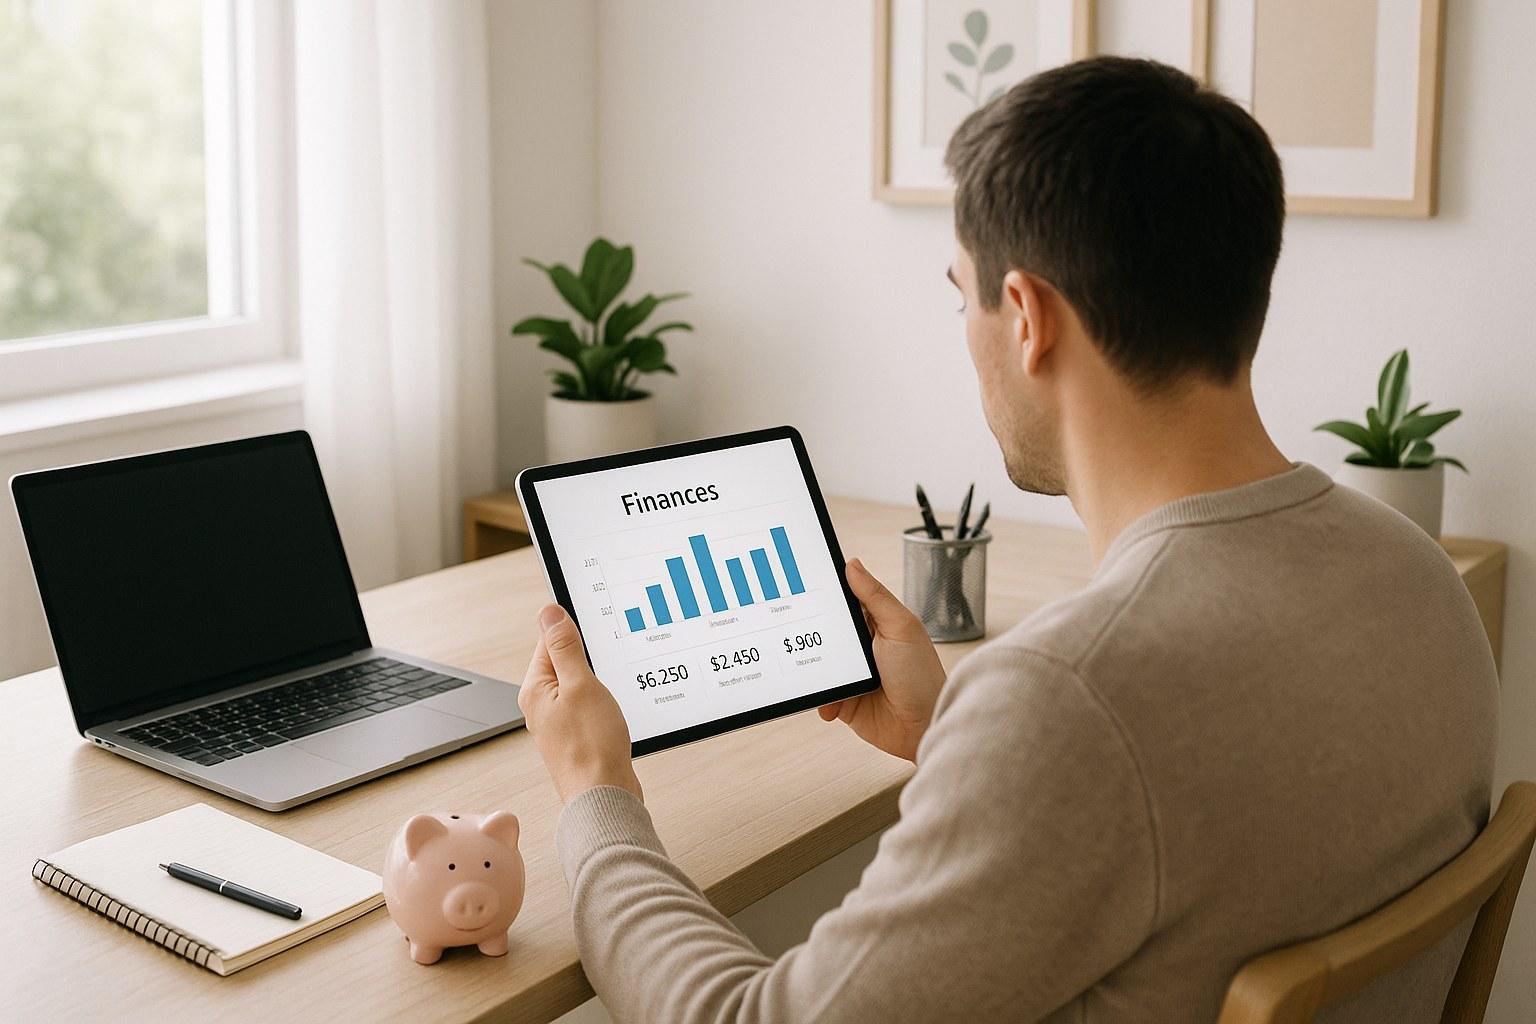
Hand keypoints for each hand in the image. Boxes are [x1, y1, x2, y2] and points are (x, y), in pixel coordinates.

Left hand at [519, 604, 642, 805]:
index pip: (549, 641)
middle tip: (608, 665)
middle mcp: (542, 705)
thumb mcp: (580, 684)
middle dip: (589, 658)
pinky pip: (588, 705)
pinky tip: (614, 709)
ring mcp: (559, 722)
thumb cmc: (592, 747)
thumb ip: (564, 647)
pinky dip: (603, 701)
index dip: (575, 632)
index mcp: (535, 689)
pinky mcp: (577, 736)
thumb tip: (549, 612)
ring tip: (611, 692)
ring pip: (579, 684)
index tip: (596, 632)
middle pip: (565, 662)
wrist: (604, 797)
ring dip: (599, 682)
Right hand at [818, 559, 945, 761]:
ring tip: (809, 666)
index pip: (845, 600)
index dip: (825, 592)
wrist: (923, 727)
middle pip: (825, 631)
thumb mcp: (901, 627)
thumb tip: (853, 564)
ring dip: (812, 666)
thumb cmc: (922, 676)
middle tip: (791, 624)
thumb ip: (876, 597)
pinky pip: (821, 694)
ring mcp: (851, 674)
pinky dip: (819, 697)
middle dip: (809, 630)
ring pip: (817, 663)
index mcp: (876, 623)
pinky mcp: (844, 699)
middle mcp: (861, 647)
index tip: (801, 581)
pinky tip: (829, 699)